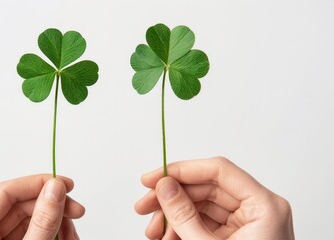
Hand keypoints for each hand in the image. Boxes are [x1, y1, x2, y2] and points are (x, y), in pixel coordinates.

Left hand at [0, 174, 84, 239]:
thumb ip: (40, 222)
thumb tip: (55, 190)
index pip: (5, 192)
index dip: (38, 183)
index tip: (64, 183)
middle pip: (21, 207)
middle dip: (54, 207)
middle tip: (76, 209)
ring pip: (30, 222)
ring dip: (57, 223)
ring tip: (72, 233)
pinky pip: (32, 235)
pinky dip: (51, 234)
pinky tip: (64, 238)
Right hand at [135, 157, 293, 239]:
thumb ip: (184, 215)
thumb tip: (165, 186)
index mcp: (264, 206)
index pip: (219, 170)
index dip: (182, 170)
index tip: (154, 177)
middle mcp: (258, 210)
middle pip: (207, 188)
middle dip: (172, 198)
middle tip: (145, 206)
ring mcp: (248, 223)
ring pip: (202, 205)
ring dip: (174, 216)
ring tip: (154, 232)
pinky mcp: (237, 235)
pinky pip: (205, 222)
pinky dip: (183, 228)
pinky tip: (167, 238)